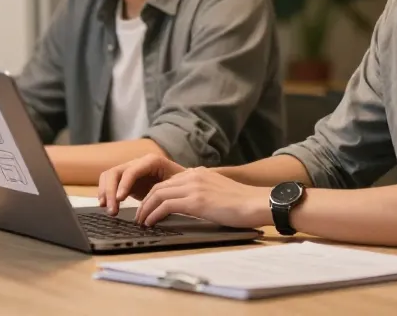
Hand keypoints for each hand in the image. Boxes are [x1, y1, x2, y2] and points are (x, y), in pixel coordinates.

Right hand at [97, 154, 184, 214]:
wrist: (184, 182)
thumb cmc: (184, 183)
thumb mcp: (179, 184)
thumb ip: (168, 190)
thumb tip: (158, 203)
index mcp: (151, 161)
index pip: (131, 171)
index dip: (124, 184)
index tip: (120, 199)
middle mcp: (138, 163)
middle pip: (115, 172)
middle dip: (110, 191)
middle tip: (112, 210)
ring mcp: (130, 170)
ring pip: (109, 176)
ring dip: (105, 192)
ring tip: (109, 209)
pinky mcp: (126, 180)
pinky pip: (110, 183)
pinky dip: (105, 193)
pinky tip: (106, 205)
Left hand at [135, 168, 270, 228]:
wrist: (256, 203)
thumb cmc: (242, 203)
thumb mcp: (218, 191)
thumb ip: (203, 192)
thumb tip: (192, 204)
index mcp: (199, 173)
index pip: (168, 182)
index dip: (154, 195)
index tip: (148, 207)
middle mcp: (194, 176)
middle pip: (159, 186)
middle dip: (146, 202)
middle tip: (140, 216)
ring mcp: (194, 187)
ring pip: (158, 194)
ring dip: (146, 209)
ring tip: (142, 222)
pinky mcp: (196, 201)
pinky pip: (166, 205)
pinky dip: (154, 214)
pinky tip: (151, 223)